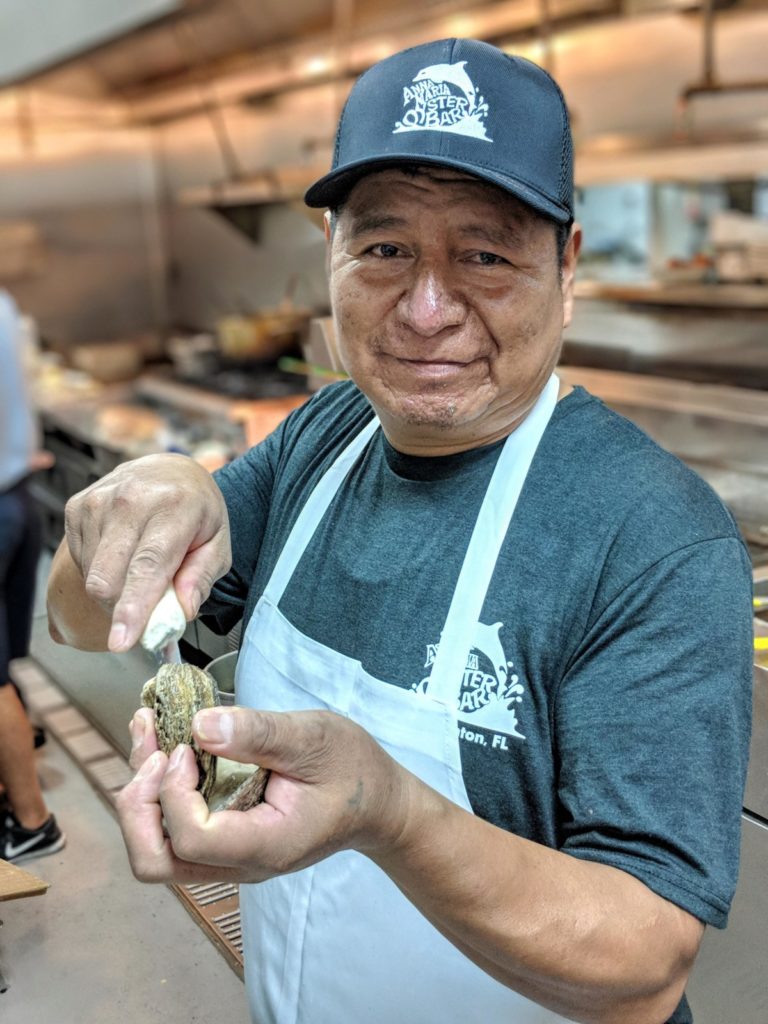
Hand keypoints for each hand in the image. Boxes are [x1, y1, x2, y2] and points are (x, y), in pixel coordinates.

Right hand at [63, 454, 230, 650]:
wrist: (168, 469)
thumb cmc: (196, 510)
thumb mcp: (218, 542)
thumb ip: (201, 578)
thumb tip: (181, 612)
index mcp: (174, 506)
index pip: (147, 566)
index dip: (133, 608)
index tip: (121, 641)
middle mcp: (131, 499)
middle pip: (107, 578)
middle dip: (121, 610)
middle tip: (145, 612)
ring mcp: (98, 501)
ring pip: (92, 576)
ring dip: (115, 591)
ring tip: (140, 570)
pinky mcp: (77, 507)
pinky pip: (82, 562)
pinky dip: (102, 571)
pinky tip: (122, 554)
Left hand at [117, 706, 409, 884]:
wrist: (377, 804)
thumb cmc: (352, 769)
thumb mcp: (315, 737)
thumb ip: (259, 734)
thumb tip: (200, 725)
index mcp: (265, 844)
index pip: (192, 839)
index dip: (174, 793)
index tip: (187, 746)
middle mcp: (239, 863)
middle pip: (156, 861)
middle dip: (139, 804)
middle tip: (153, 750)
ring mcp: (228, 858)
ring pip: (156, 851)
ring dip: (141, 795)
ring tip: (148, 734)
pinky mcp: (224, 842)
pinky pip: (173, 833)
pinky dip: (157, 792)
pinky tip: (163, 746)